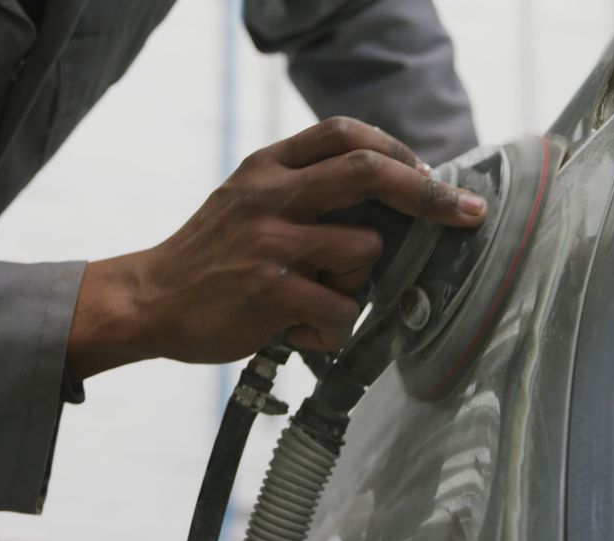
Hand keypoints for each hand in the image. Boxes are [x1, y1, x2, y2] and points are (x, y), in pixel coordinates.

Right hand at [66, 117, 486, 378]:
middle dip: (429, 193)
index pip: (343, 133)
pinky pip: (341, 311)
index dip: (396, 149)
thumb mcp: (244, 198)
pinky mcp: (271, 292)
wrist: (149, 298)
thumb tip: (380, 190)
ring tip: (320, 301)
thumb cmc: (208, 255)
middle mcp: (270, 195)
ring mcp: (271, 242)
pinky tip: (302, 333)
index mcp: (267, 168)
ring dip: (359, 285)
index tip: (427, 172)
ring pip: (365, 252)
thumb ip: (298, 187)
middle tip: (464, 213)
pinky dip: (334, 331)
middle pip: (369, 172)